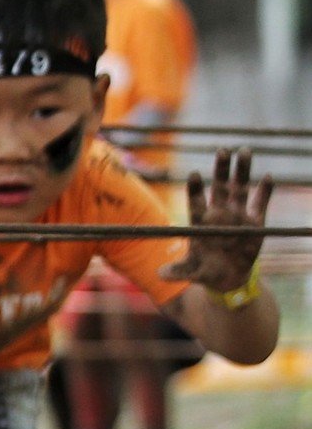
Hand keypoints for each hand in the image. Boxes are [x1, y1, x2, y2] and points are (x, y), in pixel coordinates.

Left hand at [161, 148, 270, 294]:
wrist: (227, 278)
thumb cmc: (204, 271)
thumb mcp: (190, 272)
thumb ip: (178, 271)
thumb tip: (160, 275)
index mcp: (200, 223)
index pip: (196, 201)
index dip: (195, 188)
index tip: (193, 174)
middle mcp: (218, 214)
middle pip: (219, 187)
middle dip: (221, 169)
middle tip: (222, 150)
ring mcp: (237, 216)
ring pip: (240, 189)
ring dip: (242, 171)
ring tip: (244, 151)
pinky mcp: (255, 222)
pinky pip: (260, 204)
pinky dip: (265, 192)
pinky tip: (268, 177)